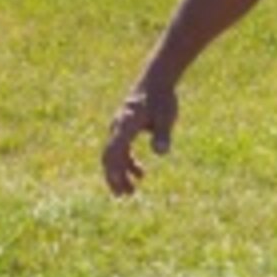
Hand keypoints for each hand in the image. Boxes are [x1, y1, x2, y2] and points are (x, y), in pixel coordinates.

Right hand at [102, 80, 177, 196]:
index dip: (114, 170)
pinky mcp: (124, 129)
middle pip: (109, 157)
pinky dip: (128, 163)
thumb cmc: (162, 98)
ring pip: (114, 155)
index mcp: (125, 125)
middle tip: (124, 196)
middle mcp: (117, 127)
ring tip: (131, 191)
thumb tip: (161, 153)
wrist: (156, 81)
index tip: (119, 186)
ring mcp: (119, 128)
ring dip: (121, 173)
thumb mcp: (166, 116)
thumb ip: (163, 134)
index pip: (114, 151)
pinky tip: (140, 174)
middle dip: (114, 177)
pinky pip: (121, 150)